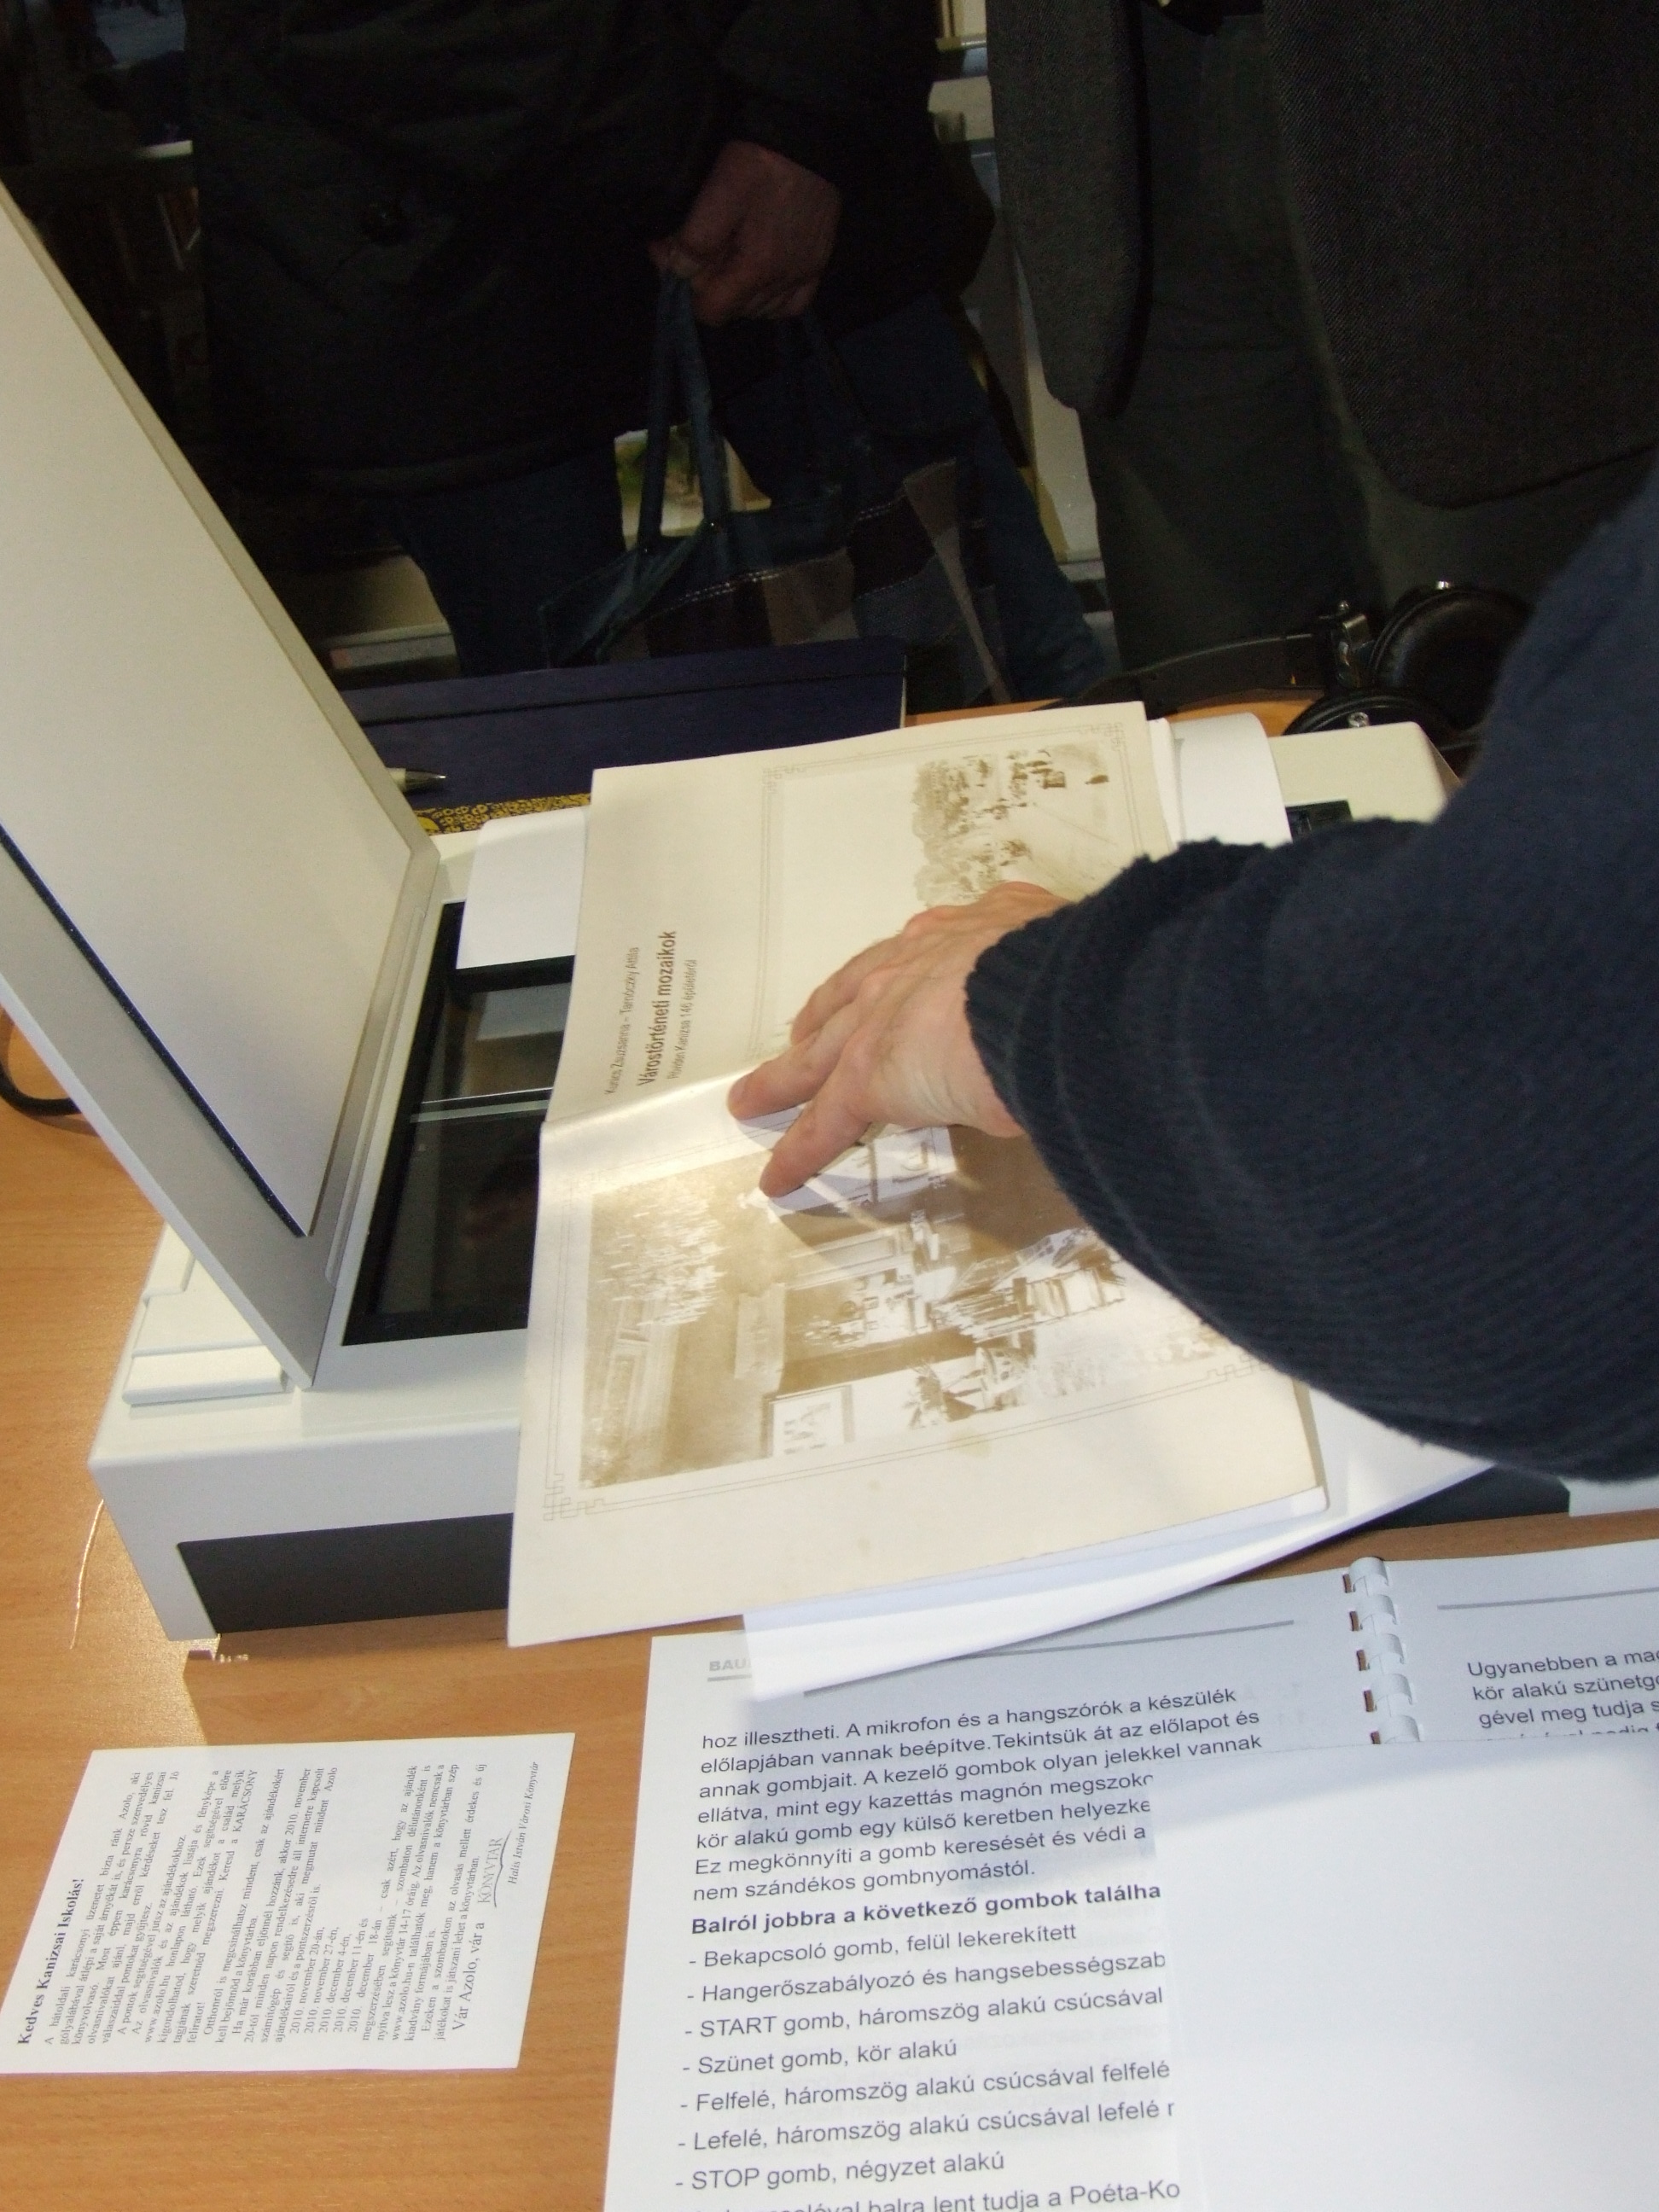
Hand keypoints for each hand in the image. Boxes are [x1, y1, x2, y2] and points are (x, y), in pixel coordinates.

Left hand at [651, 141, 840, 324]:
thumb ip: (696, 240)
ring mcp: (804, 273)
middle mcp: (782, 279)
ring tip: (727, 254)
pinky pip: (792, 304)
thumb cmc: (761, 161)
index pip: (712, 311)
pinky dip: (771, 299)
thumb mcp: (720, 193)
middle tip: (699, 245)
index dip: (686, 290)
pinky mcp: (818, 262)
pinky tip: (758, 278)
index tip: (674, 254)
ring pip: (760, 310)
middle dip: (709, 285)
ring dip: (737, 291)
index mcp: (757, 267)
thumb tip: (677, 271)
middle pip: (733, 309)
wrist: (808, 134)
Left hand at [728, 882, 1066, 1196]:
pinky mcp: (866, 1079)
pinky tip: (779, 1177)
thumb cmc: (1066, 971)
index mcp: (958, 936)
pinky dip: (799, 1153)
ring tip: (752, 1101)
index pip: (909, 960)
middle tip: (799, 1037)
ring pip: (817, 1057)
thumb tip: (1082, 995)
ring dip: (782, 1081)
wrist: (1041, 994)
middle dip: (820, 1020)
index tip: (874, 988)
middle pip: (846, 998)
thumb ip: (1050, 967)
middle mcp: (906, 967)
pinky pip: (823, 1124)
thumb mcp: (1057, 947)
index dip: (886, 978)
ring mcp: (879, 1022)